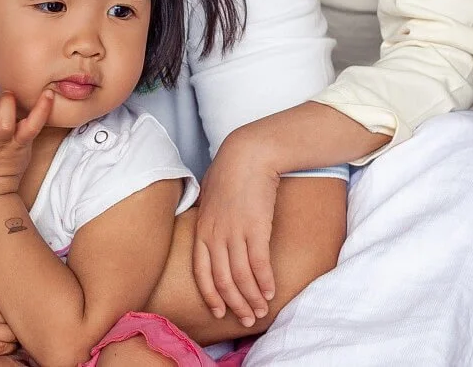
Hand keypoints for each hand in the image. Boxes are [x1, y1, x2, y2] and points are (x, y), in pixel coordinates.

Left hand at [0, 91, 52, 202]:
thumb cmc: (5, 166)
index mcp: (17, 144)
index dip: (42, 109)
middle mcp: (0, 145)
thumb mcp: (22, 149)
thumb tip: (30, 104)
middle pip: (6, 123)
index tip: (48, 94)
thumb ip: (25, 130)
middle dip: (7, 104)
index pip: (33, 126)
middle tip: (7, 95)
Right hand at [0, 263, 16, 357]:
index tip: (7, 294)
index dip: (8, 294)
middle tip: (17, 311)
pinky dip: (9, 345)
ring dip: (16, 330)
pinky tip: (9, 341)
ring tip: (15, 326)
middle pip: (13, 314)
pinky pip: (1, 348)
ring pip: (12, 334)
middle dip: (15, 312)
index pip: (6, 294)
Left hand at [194, 129, 281, 326]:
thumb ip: (208, 219)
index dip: (210, 295)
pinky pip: (259, 264)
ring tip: (261, 311)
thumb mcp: (210, 197)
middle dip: (234, 304)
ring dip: (252, 298)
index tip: (219, 311)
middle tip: (245, 320)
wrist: (248, 154)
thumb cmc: (230, 173)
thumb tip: (210, 231)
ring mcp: (234, 233)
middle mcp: (215, 235)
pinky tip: (271, 292)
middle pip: (222, 280)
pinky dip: (264, 282)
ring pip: (241, 277)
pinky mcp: (256, 228)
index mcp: (201, 230)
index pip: (201, 272)